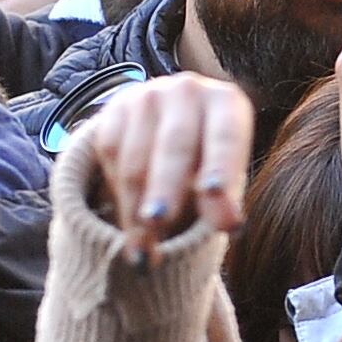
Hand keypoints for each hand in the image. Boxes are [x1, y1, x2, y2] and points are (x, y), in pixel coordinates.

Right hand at [70, 71, 254, 253]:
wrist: (167, 124)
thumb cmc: (207, 158)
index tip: (214, 193)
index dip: (220, 165)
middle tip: (160, 222)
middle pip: (175, 145)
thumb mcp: (222, 179)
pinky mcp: (115, 108)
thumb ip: (224, 200)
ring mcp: (148, 96)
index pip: (225, 137)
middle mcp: (188, 91)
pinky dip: (116, 192)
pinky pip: (110, 152)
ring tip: (142, 249)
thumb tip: (231, 226)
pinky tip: (126, 221)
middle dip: (166, 187)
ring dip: (135, 207)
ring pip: (136, 157)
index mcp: (226, 103)